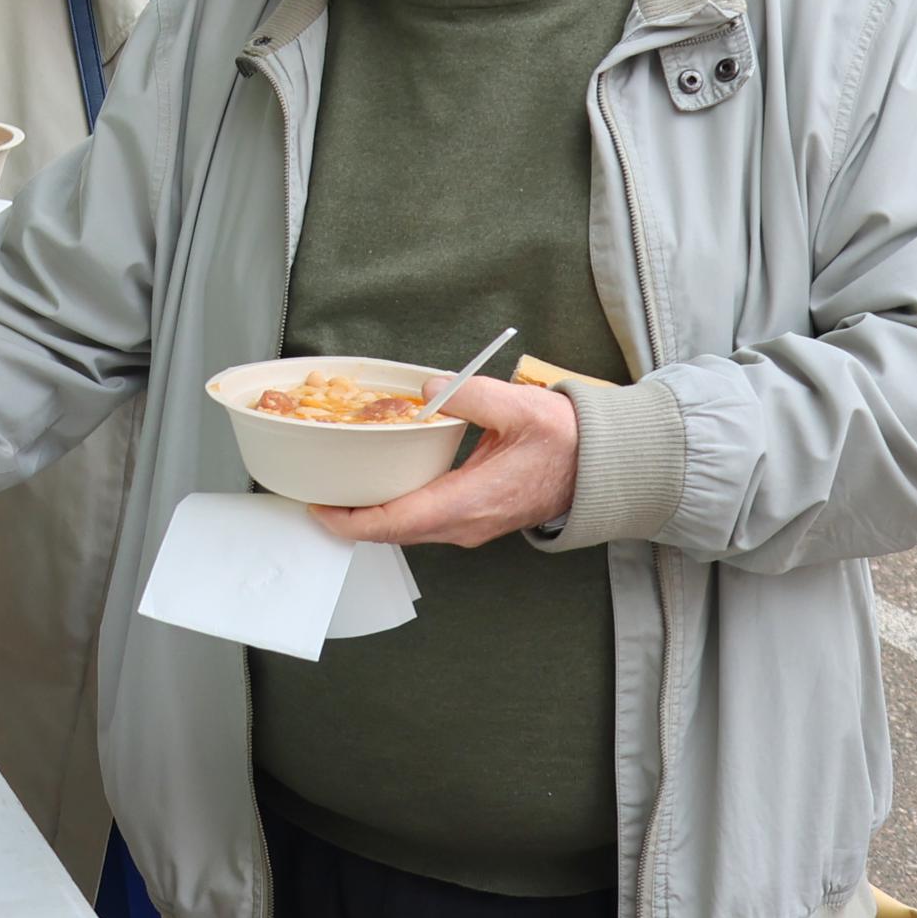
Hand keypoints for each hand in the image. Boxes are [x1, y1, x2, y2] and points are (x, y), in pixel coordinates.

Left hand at [303, 376, 581, 549]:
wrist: (601, 468)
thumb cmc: (567, 442)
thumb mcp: (520, 406)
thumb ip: (471, 394)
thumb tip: (431, 386)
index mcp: (469, 501)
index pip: (396, 523)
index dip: (350, 520)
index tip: (318, 507)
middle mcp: (464, 524)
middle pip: (392, 531)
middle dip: (350, 517)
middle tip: (315, 491)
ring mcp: (470, 527)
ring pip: (407, 530)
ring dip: (370, 514)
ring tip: (337, 488)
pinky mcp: (473, 520)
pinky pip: (422, 523)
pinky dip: (393, 509)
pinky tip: (378, 486)